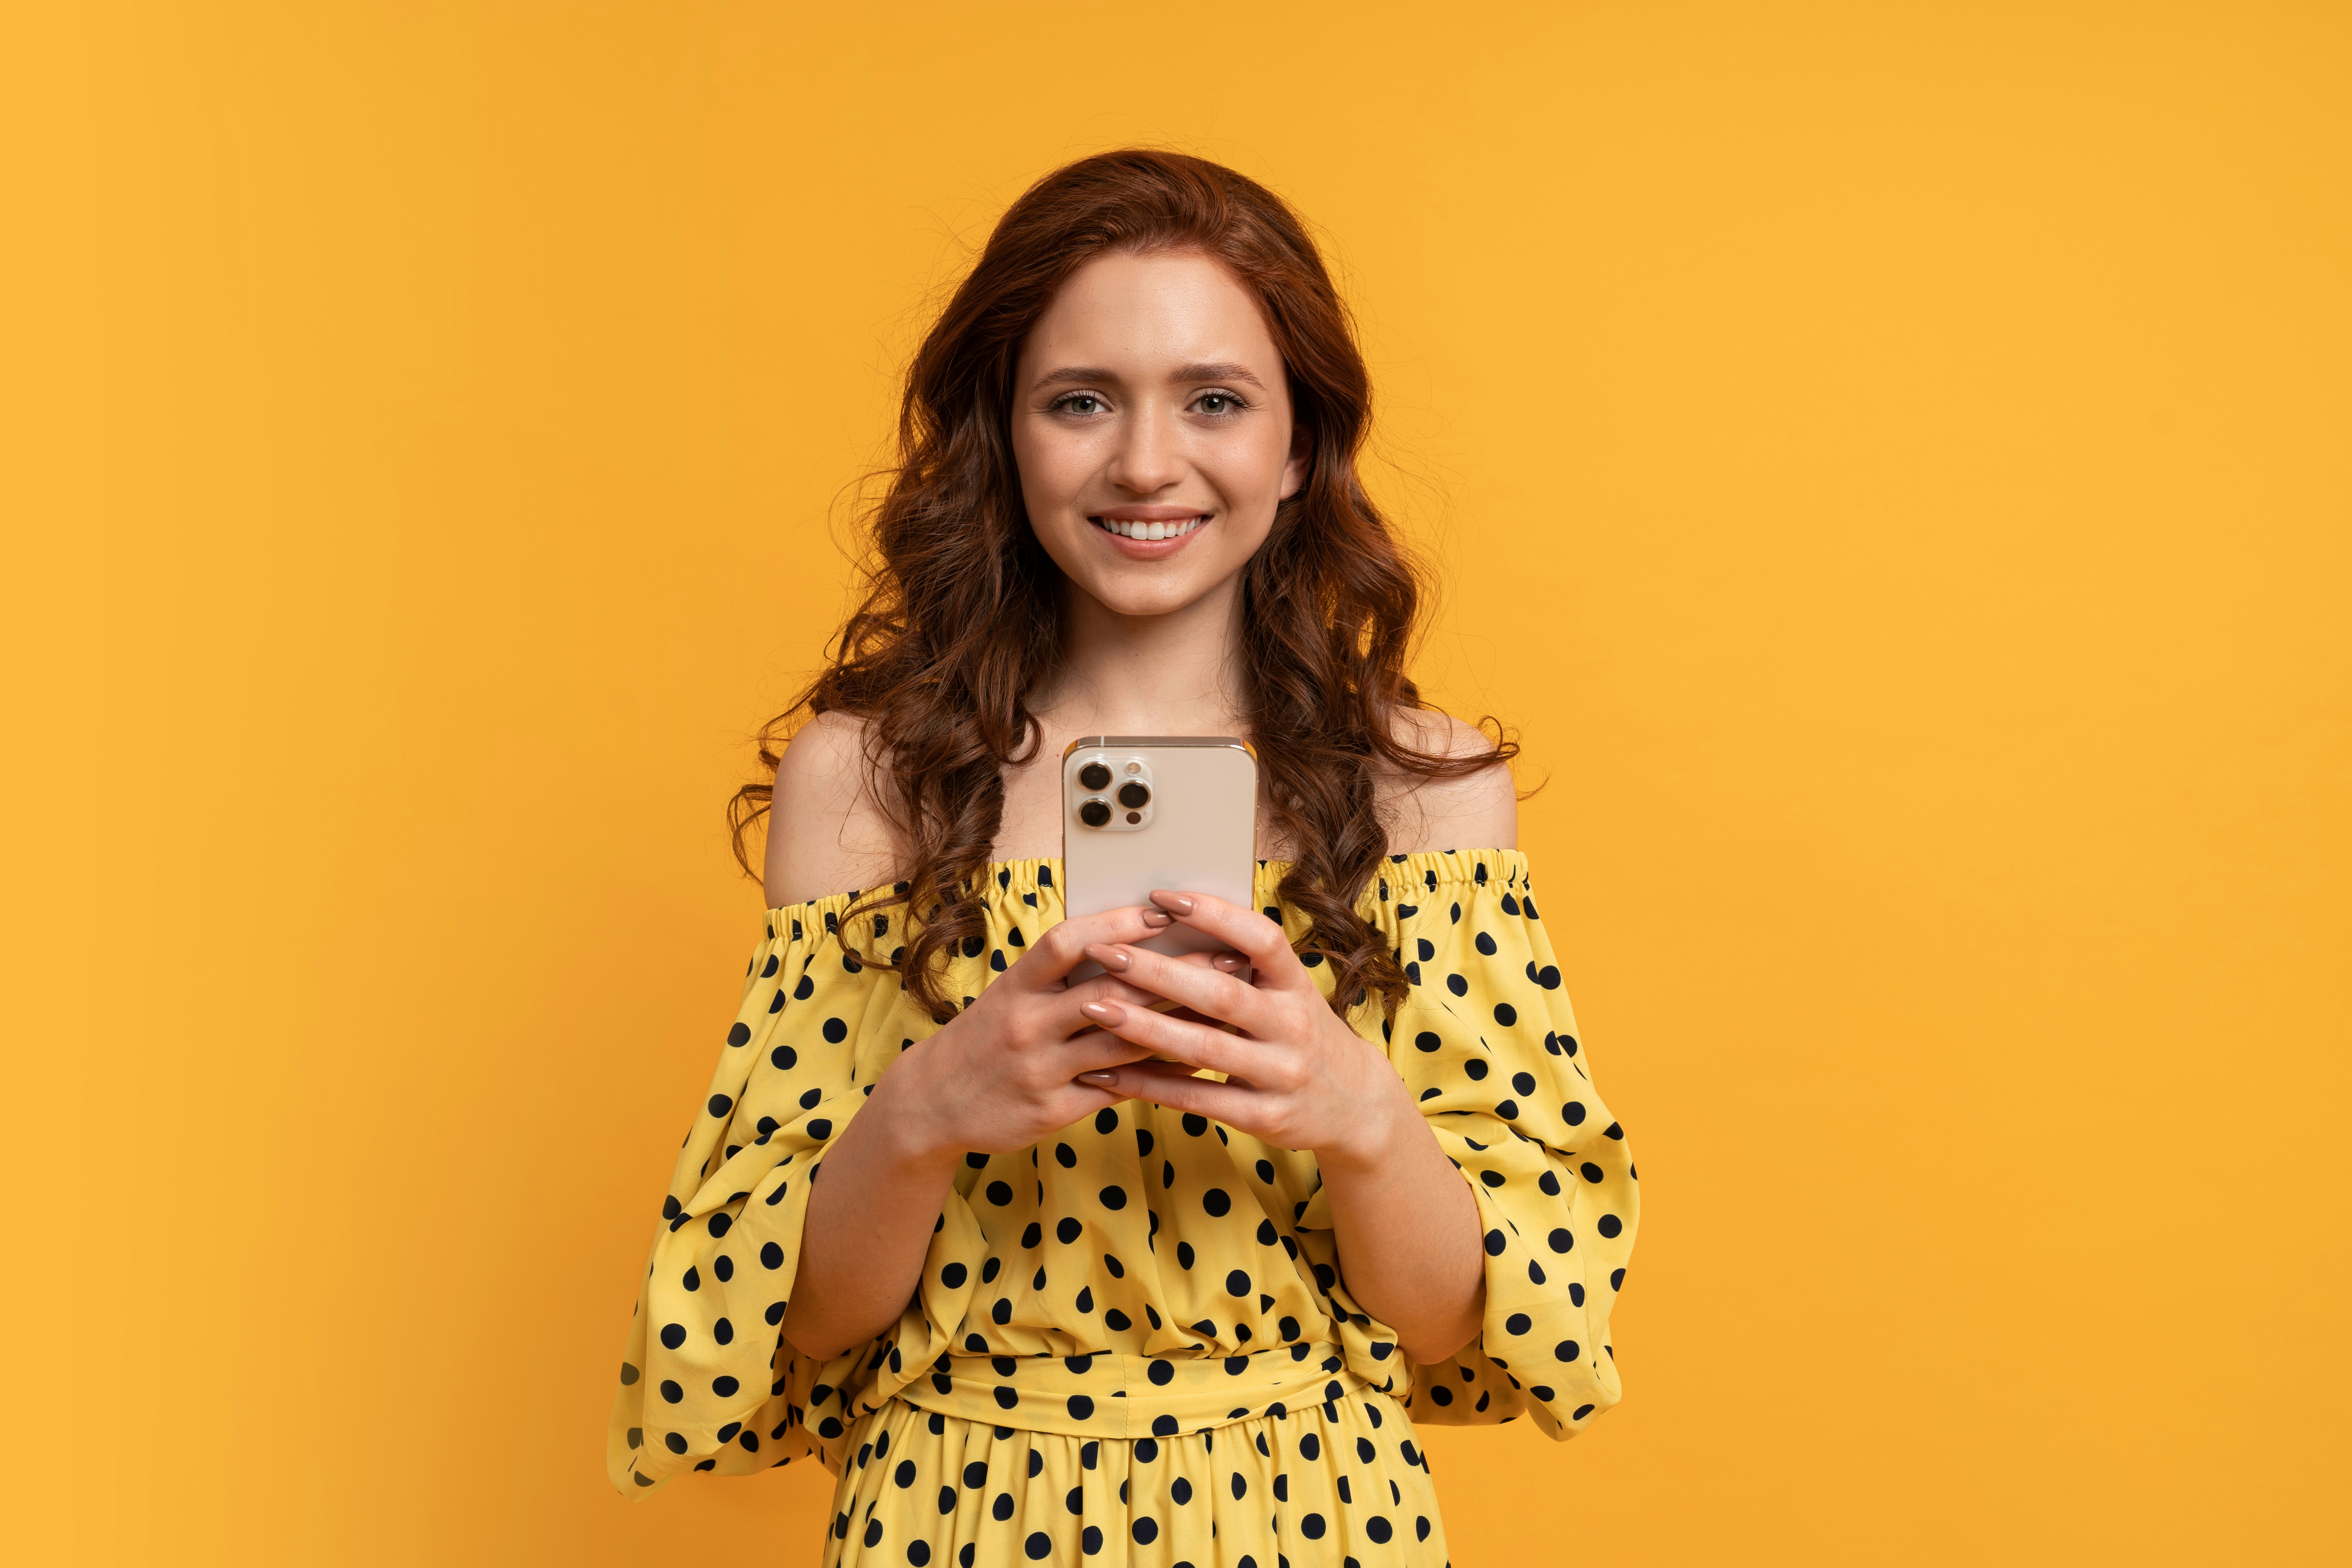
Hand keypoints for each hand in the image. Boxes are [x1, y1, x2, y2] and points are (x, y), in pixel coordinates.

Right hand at [887, 905, 1222, 1162]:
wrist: (932, 1103)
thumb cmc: (986, 1037)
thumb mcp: (1010, 996)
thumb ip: (1059, 975)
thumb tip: (1131, 943)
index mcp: (1015, 986)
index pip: (1065, 943)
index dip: (1114, 924)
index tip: (1162, 911)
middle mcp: (1026, 1025)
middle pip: (1110, 992)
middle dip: (1176, 973)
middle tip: (1228, 958)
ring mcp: (1040, 1071)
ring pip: (1123, 1043)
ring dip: (1180, 1024)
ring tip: (1228, 1009)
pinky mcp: (1053, 1111)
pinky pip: (1119, 1090)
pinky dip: (1161, 1075)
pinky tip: (1197, 1063)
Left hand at [1075, 890, 1418, 1166]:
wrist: (1358, 1106)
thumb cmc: (1304, 1035)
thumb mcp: (1292, 993)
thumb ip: (1247, 967)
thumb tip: (1176, 920)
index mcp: (1298, 986)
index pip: (1262, 940)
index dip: (1215, 915)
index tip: (1162, 897)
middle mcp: (1293, 1026)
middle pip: (1221, 994)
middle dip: (1158, 972)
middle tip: (1104, 953)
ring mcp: (1281, 1075)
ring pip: (1205, 1048)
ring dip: (1144, 1027)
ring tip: (1093, 1007)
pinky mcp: (1265, 1117)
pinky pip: (1198, 1099)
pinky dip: (1150, 1085)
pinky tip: (1107, 1074)